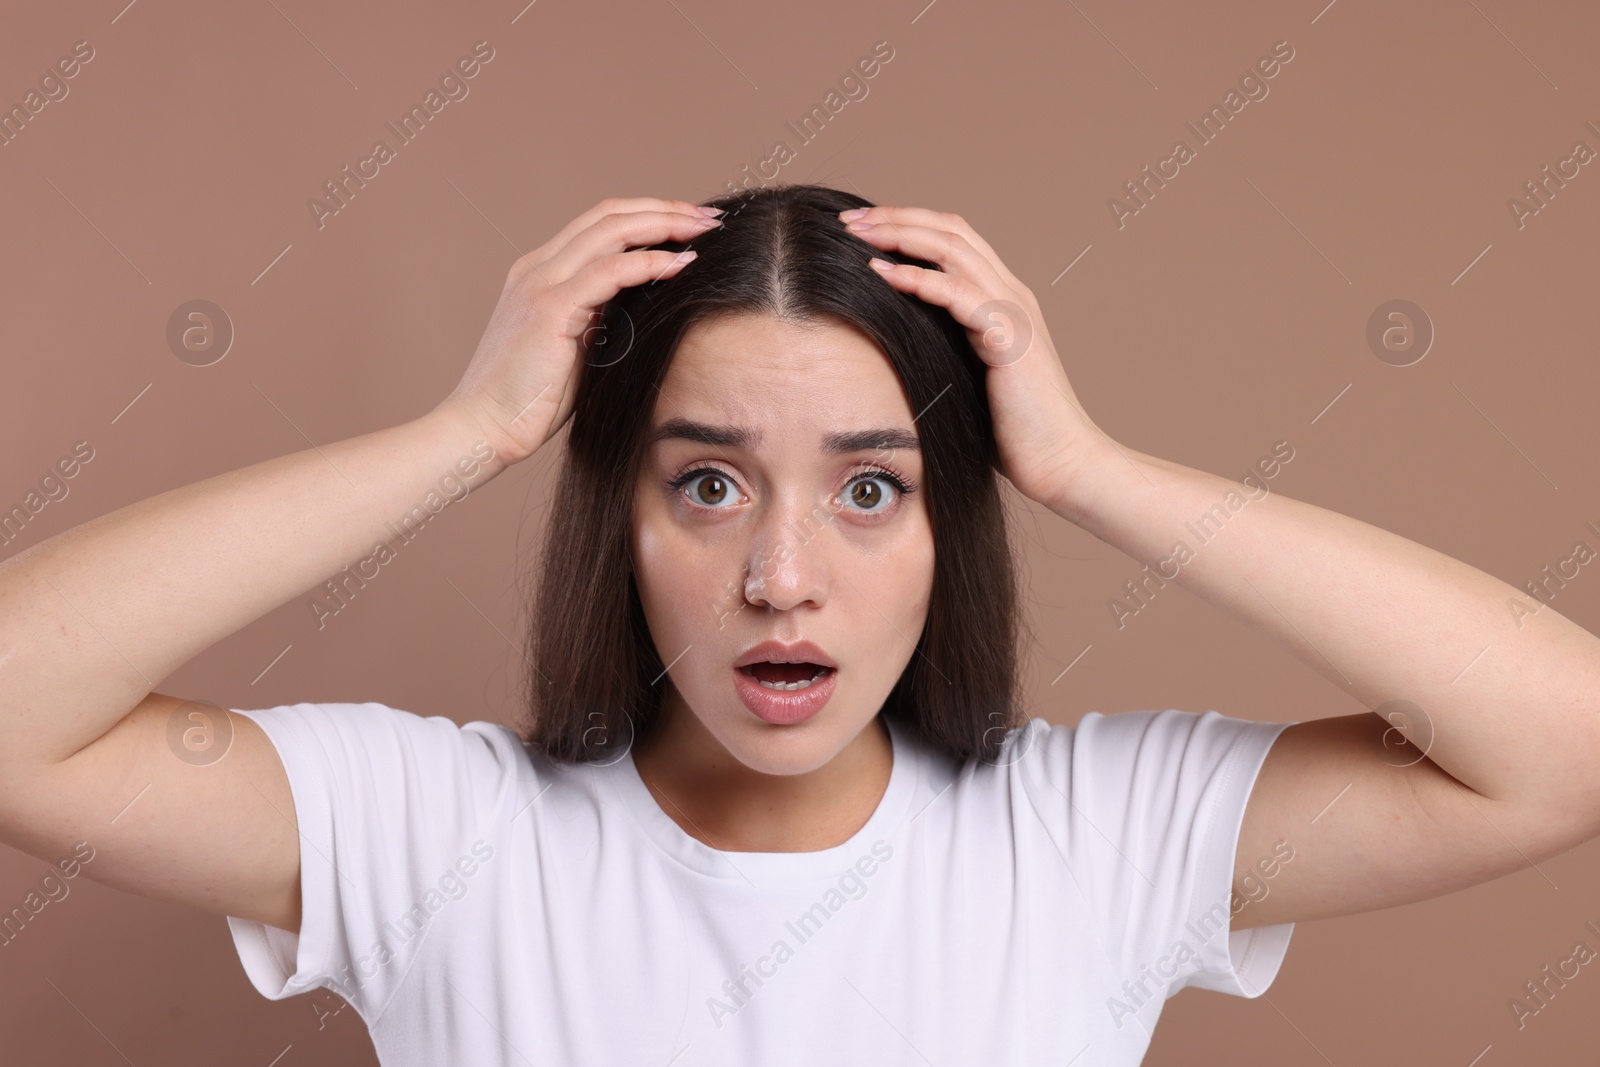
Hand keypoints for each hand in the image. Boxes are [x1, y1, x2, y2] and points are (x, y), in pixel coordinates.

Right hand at [437, 197, 722, 466]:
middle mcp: (537, 268)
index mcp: (538, 273)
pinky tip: (681, 265)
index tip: (687, 226)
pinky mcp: (550, 308)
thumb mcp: (573, 350)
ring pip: (611, 230)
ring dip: (664, 225)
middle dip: (663, 210)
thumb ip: (599, 321)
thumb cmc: (530, 401)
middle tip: (707, 219)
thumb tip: (644, 310)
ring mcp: (540, 283)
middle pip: (608, 215)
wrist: (484, 427)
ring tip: (704, 230)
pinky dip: (650, 263)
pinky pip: (611, 271)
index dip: (646, 217)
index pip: (599, 226)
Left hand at [839, 204, 1115, 515]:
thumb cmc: (1013, 431)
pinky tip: (883, 274)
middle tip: (848, 218)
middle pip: (951, 230)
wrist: (1059, 462)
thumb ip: (946, 348)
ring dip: (902, 236)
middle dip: (897, 217)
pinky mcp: (1008, 338)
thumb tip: (896, 342)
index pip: (954, 239)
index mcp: (1003, 299)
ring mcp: (1013, 312)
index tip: (861, 227)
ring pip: (954, 249)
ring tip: (858, 234)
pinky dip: (918, 278)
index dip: (908, 224)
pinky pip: (958, 294)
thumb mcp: (970, 376)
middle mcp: (1012, 295)